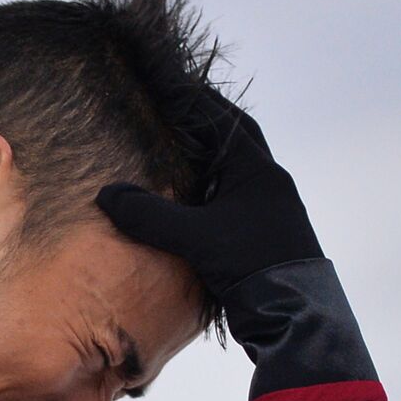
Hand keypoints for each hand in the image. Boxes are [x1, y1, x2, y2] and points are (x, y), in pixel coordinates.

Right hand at [95, 89, 323, 298]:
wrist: (292, 314)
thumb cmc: (251, 265)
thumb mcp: (195, 238)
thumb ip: (151, 216)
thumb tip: (107, 194)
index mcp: (257, 172)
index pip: (223, 122)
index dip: (194, 102)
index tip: (168, 85)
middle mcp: (267, 184)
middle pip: (233, 142)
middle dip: (203, 125)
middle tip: (173, 110)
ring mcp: (268, 211)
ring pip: (233, 173)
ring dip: (207, 160)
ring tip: (175, 150)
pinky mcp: (263, 236)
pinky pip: (233, 200)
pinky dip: (210, 192)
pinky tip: (190, 200)